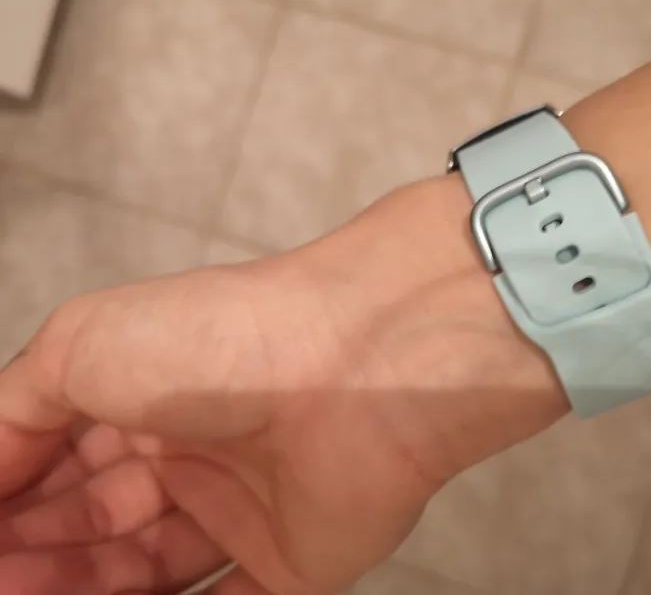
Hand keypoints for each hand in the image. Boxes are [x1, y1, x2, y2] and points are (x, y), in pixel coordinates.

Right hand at [0, 177, 565, 594]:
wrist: (355, 365)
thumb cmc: (215, 341)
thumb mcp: (81, 344)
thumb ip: (17, 409)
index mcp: (147, 395)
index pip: (57, 462)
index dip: (12, 500)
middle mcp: (195, 452)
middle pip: (94, 523)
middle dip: (34, 554)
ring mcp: (245, 510)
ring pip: (144, 573)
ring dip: (79, 592)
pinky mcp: (296, 564)